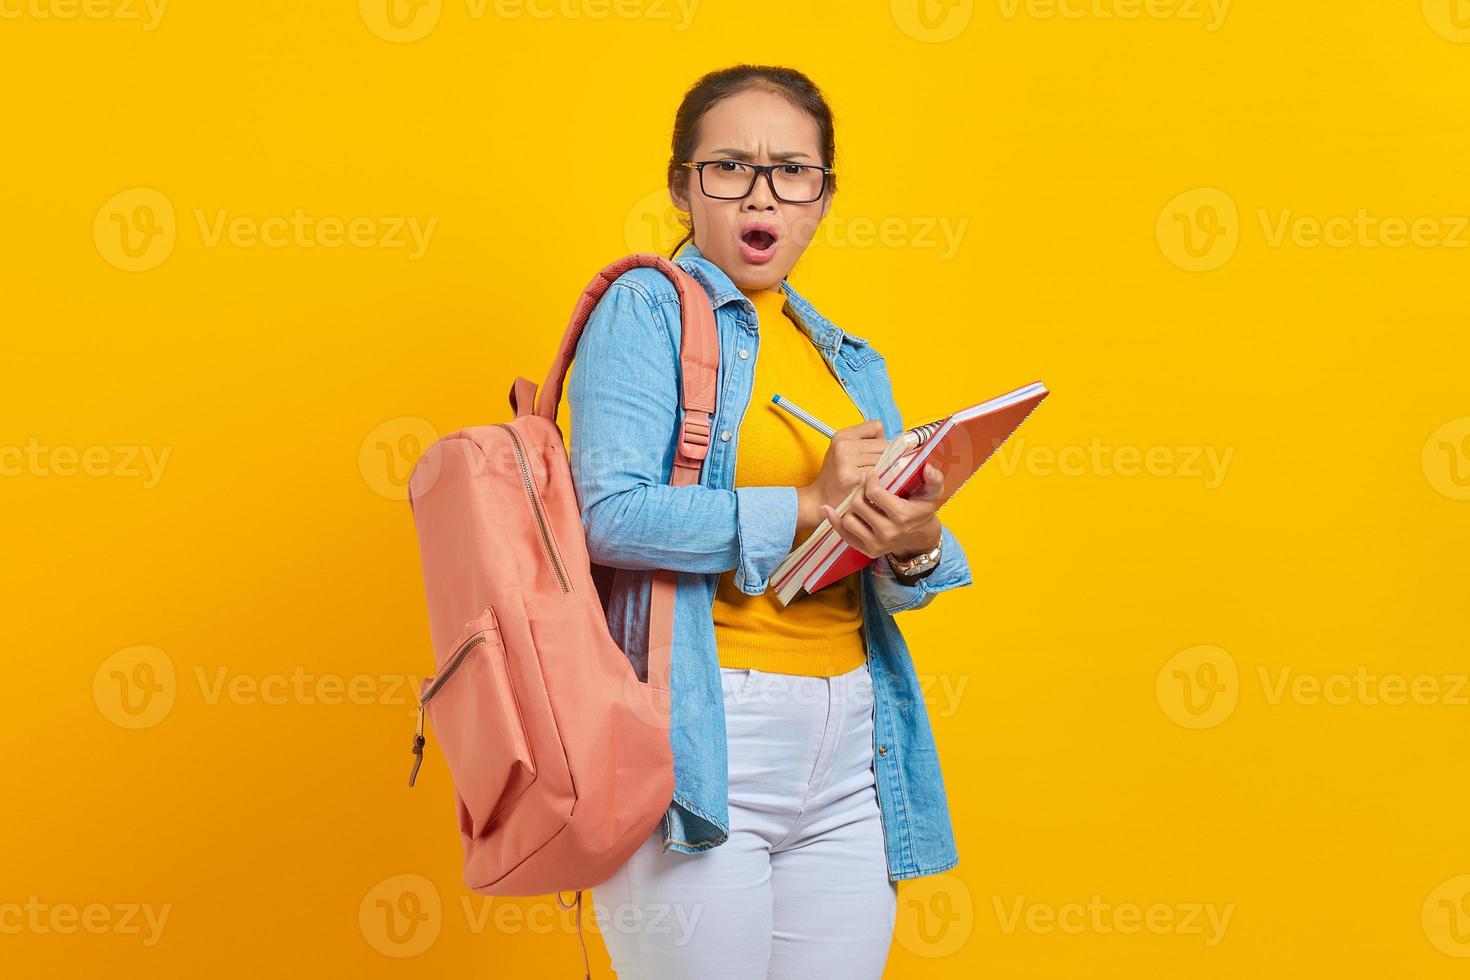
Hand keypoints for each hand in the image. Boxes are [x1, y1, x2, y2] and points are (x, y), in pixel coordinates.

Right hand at [796, 419, 887, 530]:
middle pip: (884, 445)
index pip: (876, 426)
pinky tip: (869, 487)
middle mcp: (843, 446)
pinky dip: (879, 482)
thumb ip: (865, 440)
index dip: (879, 440)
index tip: (874, 452)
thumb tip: (894, 441)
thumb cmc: (836, 475)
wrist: (820, 499)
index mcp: (841, 436)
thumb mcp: (844, 450)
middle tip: (872, 470)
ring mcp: (847, 462)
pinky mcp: (854, 479)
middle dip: (884, 458)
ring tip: (870, 479)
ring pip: (885, 461)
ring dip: (883, 471)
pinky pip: (880, 475)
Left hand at [821, 463, 944, 559]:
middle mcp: (887, 532)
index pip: (874, 493)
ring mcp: (876, 544)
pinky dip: (835, 521)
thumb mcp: (932, 494)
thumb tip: (928, 468)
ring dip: (851, 505)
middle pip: (858, 504)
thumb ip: (934, 480)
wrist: (920, 539)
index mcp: (902, 516)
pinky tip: (829, 508)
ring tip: (860, 498)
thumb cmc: (922, 511)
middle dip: (860, 491)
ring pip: (848, 518)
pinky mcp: (867, 550)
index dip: (870, 480)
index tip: (873, 475)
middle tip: (865, 486)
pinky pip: (843, 534)